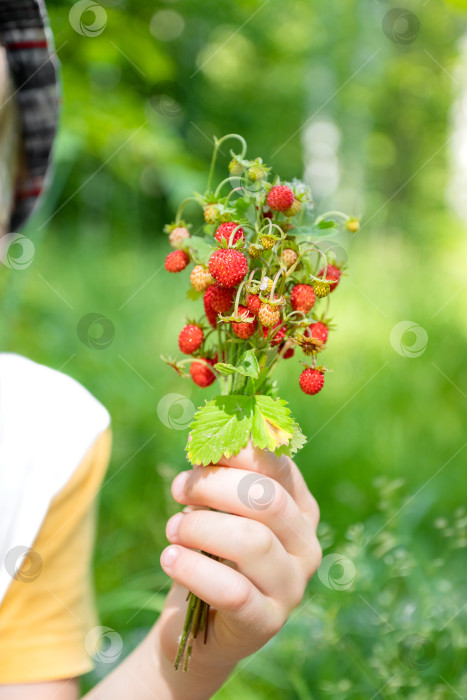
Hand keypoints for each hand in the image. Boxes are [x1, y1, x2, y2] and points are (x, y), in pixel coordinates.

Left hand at [155, 443, 321, 678]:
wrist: (199, 628)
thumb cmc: (211, 555)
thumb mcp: (217, 509)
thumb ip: (218, 475)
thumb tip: (202, 436)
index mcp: (301, 508)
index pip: (278, 467)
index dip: (237, 452)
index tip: (198, 449)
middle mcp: (306, 545)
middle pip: (267, 499)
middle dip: (214, 486)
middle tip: (179, 489)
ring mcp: (292, 587)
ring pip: (252, 542)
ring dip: (201, 527)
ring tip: (172, 529)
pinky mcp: (266, 622)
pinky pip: (233, 591)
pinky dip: (194, 570)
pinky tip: (169, 558)